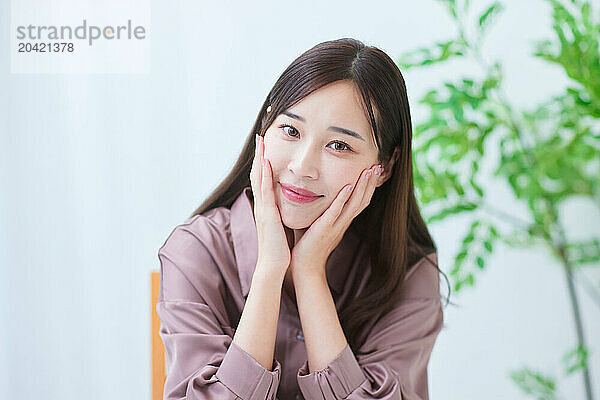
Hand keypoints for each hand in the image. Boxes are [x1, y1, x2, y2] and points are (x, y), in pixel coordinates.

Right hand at [249, 134, 290, 278]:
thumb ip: (279, 216)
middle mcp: (262, 206)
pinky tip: (266, 161)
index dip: (263, 163)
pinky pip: (265, 191)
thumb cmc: (278, 250)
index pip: (262, 180)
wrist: (273, 267)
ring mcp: (263, 209)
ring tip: (261, 141)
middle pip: (257, 174)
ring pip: (259, 178)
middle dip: (259, 155)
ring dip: (260, 158)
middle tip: (260, 136)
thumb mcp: (279, 227)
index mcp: (266, 208)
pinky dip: (265, 175)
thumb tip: (283, 208)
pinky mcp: (268, 215)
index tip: (266, 147)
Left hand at [289, 164, 381, 277]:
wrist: (305, 267)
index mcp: (342, 221)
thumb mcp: (318, 224)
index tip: (373, 170)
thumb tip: (314, 194)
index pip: (360, 201)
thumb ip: (320, 210)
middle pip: (363, 200)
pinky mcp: (325, 229)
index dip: (368, 186)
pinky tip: (348, 186)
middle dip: (371, 182)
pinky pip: (336, 212)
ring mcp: (336, 226)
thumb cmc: (307, 245)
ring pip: (354, 204)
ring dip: (362, 186)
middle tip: (378, 165)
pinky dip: (342, 199)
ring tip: (369, 170)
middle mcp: (343, 223)